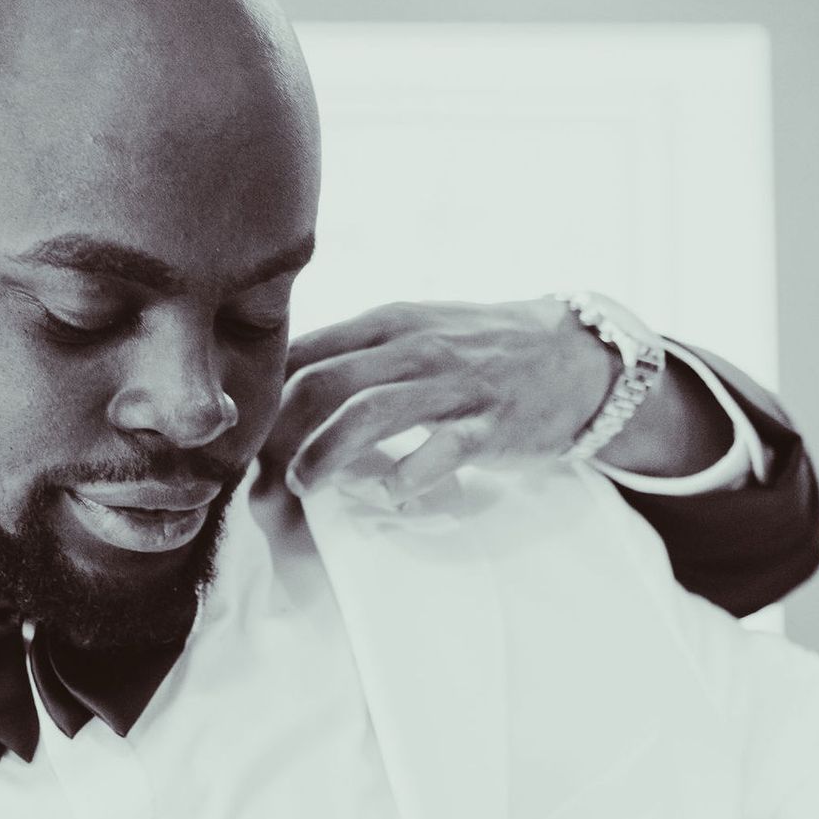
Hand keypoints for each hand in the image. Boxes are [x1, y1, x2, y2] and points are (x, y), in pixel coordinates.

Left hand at [264, 297, 614, 508]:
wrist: (575, 356)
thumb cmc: (479, 350)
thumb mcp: (414, 333)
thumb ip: (354, 355)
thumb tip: (280, 389)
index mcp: (388, 322)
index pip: (303, 351)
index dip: (263, 398)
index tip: (242, 438)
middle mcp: (415, 347)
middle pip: (321, 383)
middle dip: (280, 434)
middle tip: (260, 474)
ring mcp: (453, 385)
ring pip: (368, 414)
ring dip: (325, 454)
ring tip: (303, 486)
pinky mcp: (488, 425)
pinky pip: (439, 452)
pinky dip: (407, 477)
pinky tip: (389, 496)